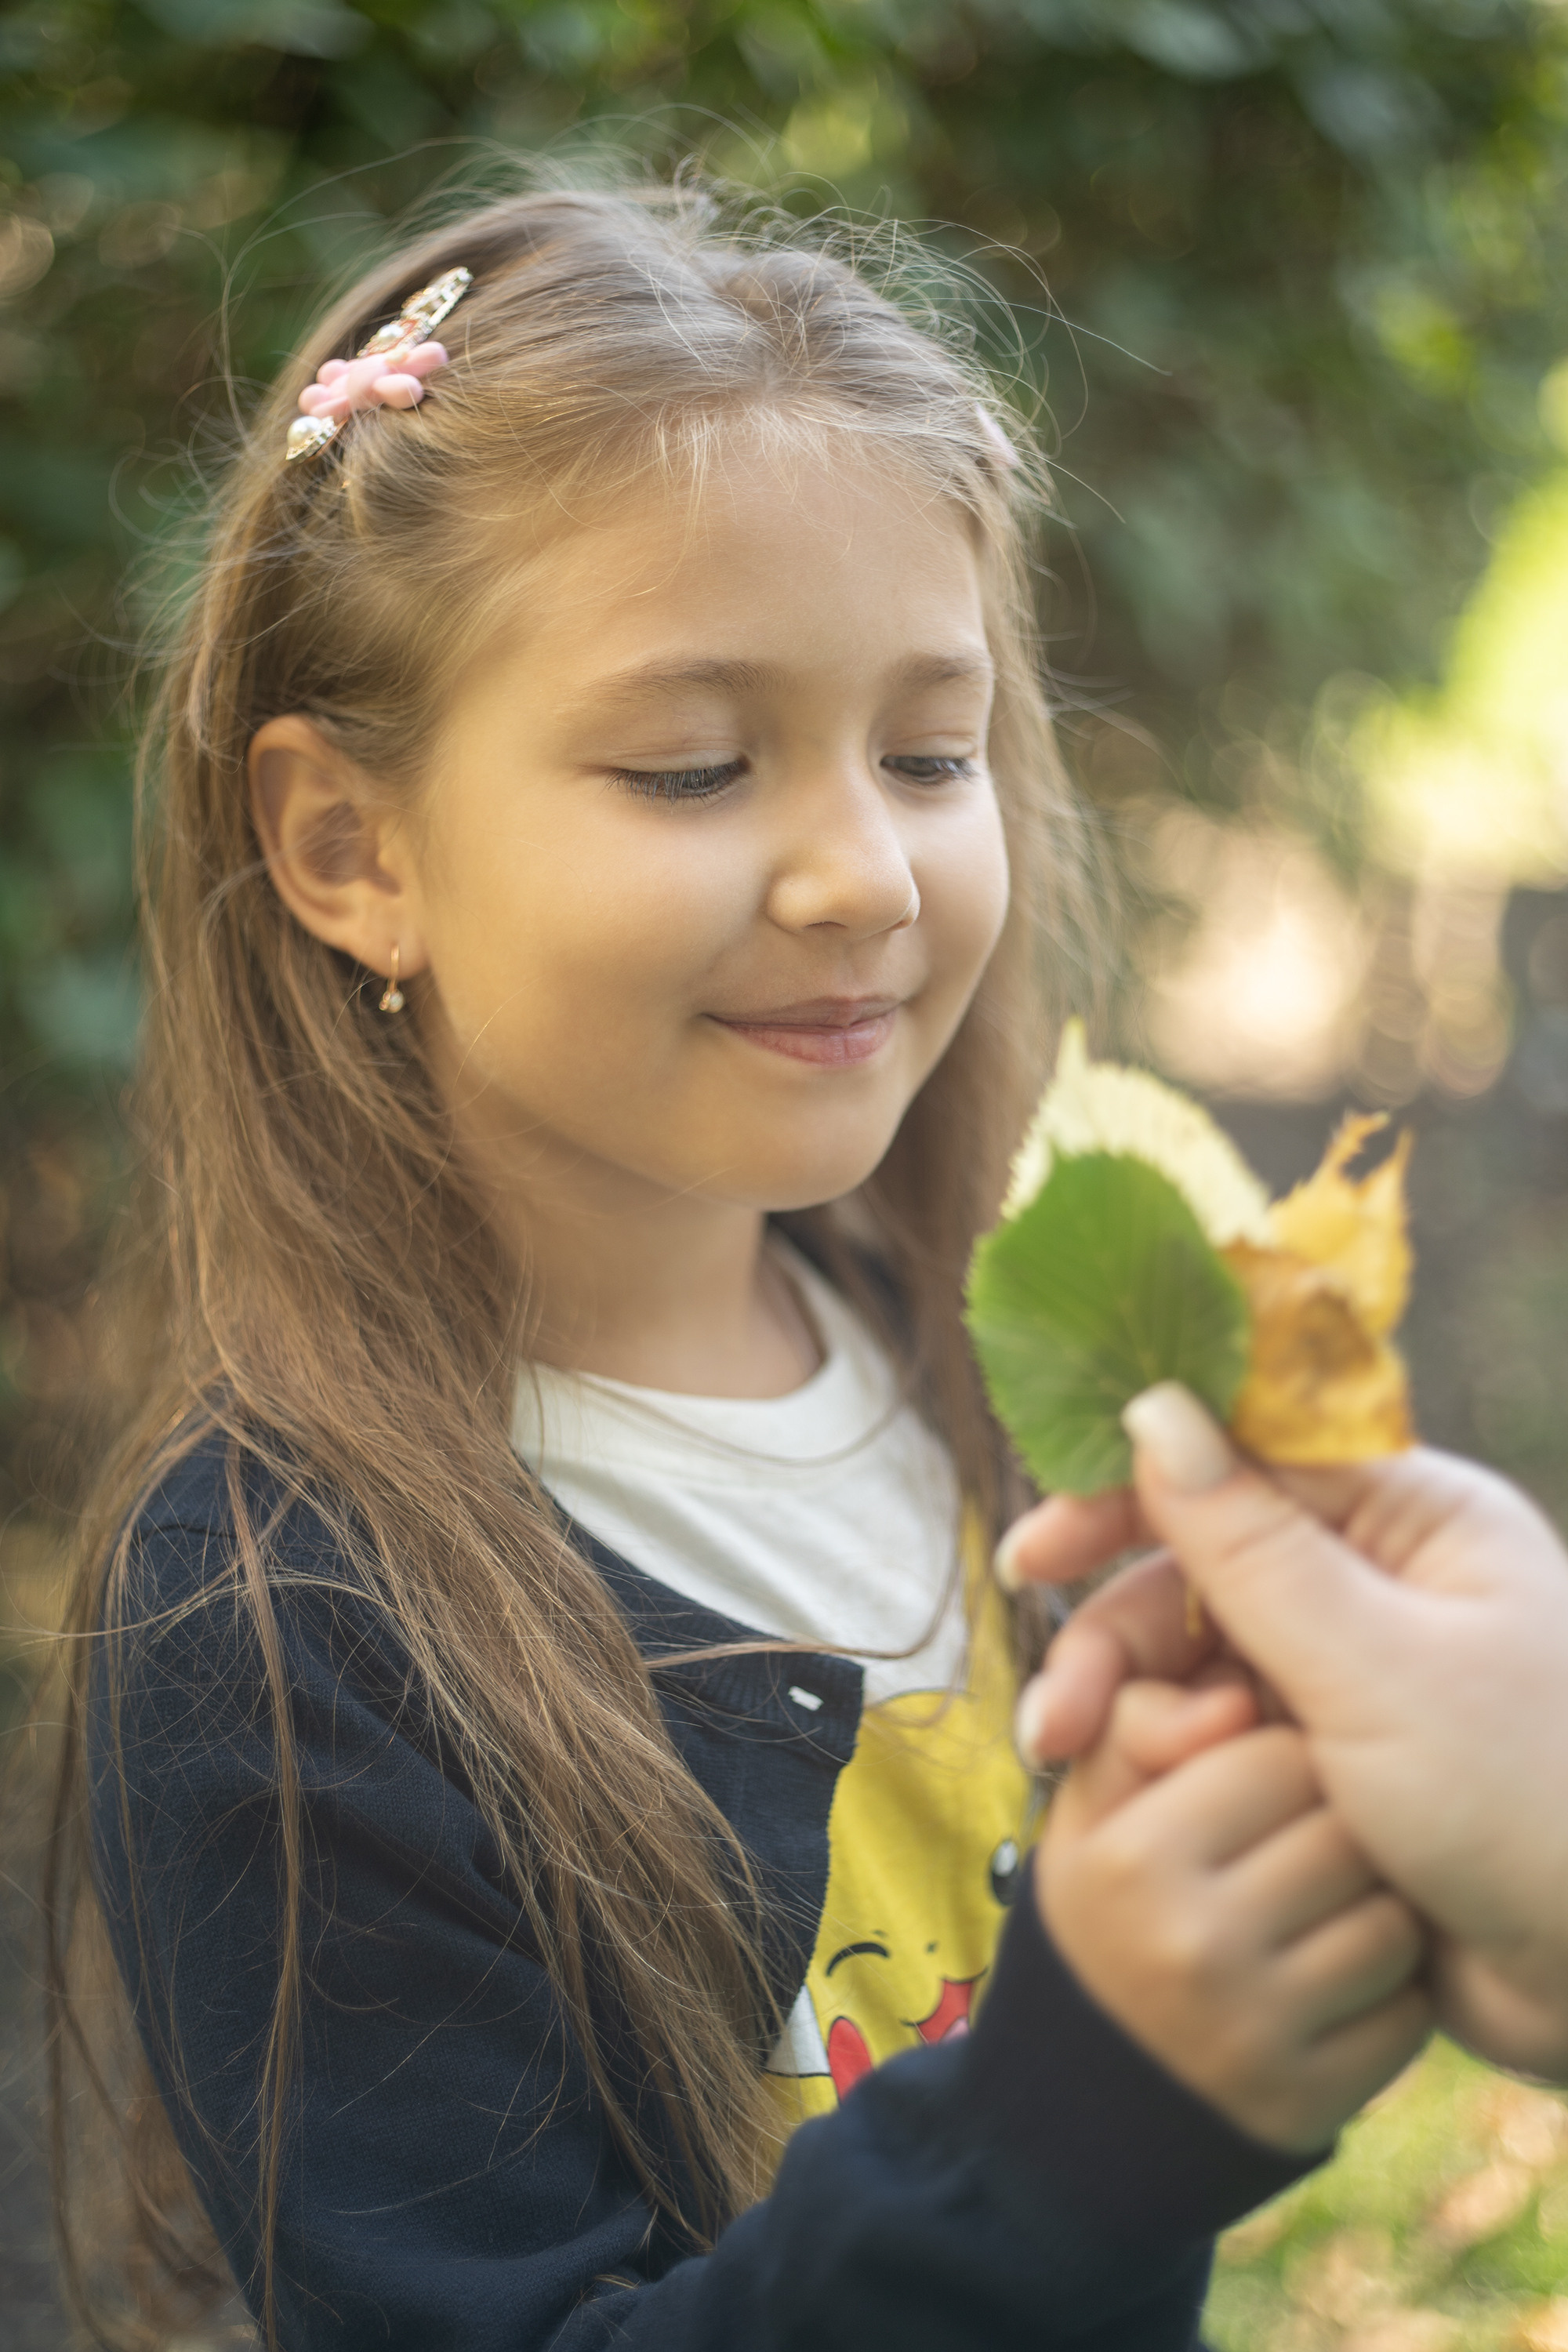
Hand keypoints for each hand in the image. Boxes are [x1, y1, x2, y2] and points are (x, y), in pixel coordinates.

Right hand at [1004, 1387, 1567, 2078]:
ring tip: (1078, 1772)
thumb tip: (1154, 1406)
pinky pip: (1236, 1730)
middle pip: (1206, 1572)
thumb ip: (1250, 1545)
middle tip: (1053, 1728)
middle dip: (1119, 1642)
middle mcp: (1387, 1577)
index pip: (1240, 1465)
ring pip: (1209, 1657)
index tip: (1035, 1555)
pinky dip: (1180, 1755)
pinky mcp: (1350, 1758)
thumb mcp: (1374, 1668)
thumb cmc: (1529, 1803)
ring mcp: (1367, 1669)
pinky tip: (1135, 1794)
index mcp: (1414, 1518)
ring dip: (1139, 1707)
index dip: (1125, 1500)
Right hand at [1035, 1676, 1429, 2152]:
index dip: (1283, 1764)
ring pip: (1389, 1923)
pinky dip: (1387, 2000)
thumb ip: (1140, 1722)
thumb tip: (1237, 1700)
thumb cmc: (1109, 1911)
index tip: (1260, 1796)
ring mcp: (1249, 2033)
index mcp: (1130, 1858)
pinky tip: (1332, 1995)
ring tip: (1316, 1925)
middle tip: (1294, 1860)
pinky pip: (1407, 2014)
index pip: (1279, 1754)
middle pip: (1343, 1833)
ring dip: (1370, 1917)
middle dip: (1332, 1833)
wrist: (1089, 2098)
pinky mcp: (1304, 2105)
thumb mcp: (1091, 1808)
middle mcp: (1188, 1944)